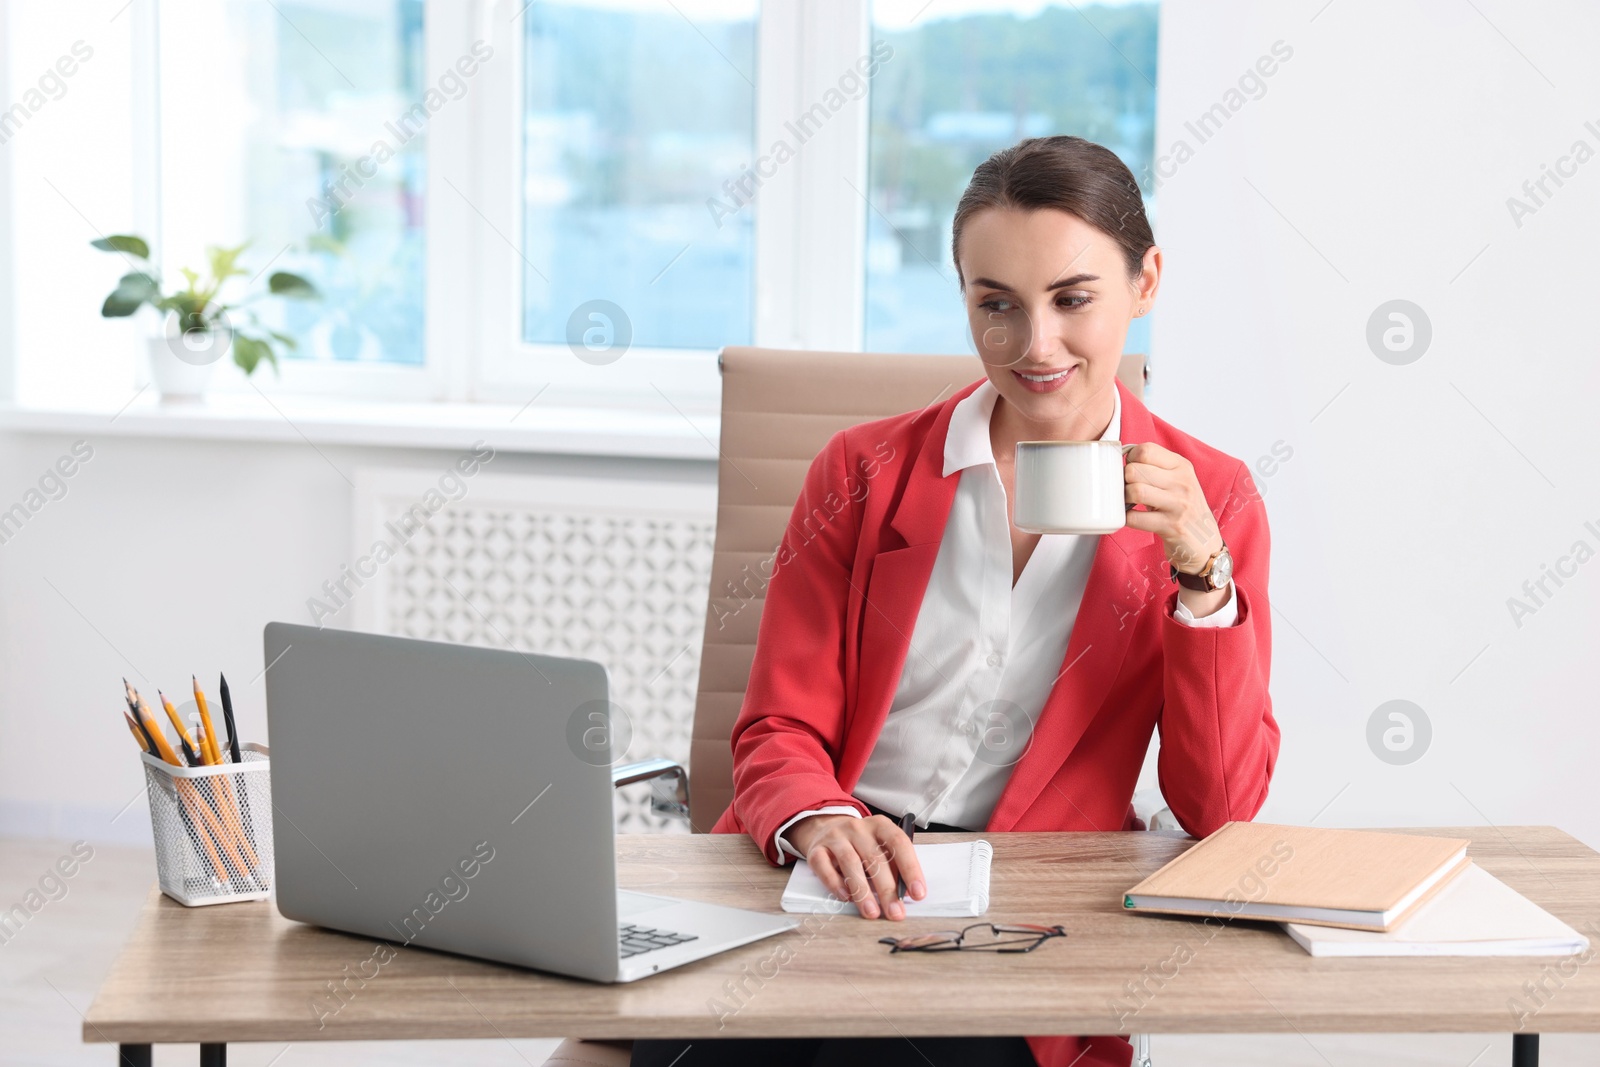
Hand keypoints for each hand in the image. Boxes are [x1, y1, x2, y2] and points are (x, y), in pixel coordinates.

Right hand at [786, 813, 925, 919]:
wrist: (825, 828)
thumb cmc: (860, 843)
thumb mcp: (880, 846)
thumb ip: (894, 865)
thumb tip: (907, 893)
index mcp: (880, 825)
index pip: (899, 843)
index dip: (910, 868)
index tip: (918, 893)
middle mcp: (858, 828)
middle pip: (875, 858)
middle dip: (887, 889)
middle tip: (895, 912)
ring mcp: (835, 837)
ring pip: (850, 863)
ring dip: (862, 891)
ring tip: (872, 912)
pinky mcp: (816, 850)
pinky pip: (824, 867)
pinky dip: (835, 884)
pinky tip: (846, 898)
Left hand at [1122, 442, 1226, 596]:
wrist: (1204, 542)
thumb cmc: (1183, 508)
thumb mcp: (1177, 481)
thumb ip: (1156, 467)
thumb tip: (1123, 458)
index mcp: (1182, 466)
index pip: (1146, 450)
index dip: (1131, 459)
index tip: (1132, 469)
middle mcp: (1182, 482)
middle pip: (1135, 470)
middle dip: (1124, 480)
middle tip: (1128, 489)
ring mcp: (1178, 504)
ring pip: (1135, 491)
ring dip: (1125, 499)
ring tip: (1130, 503)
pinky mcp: (1171, 526)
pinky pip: (1135, 518)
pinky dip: (1128, 518)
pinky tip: (1134, 517)